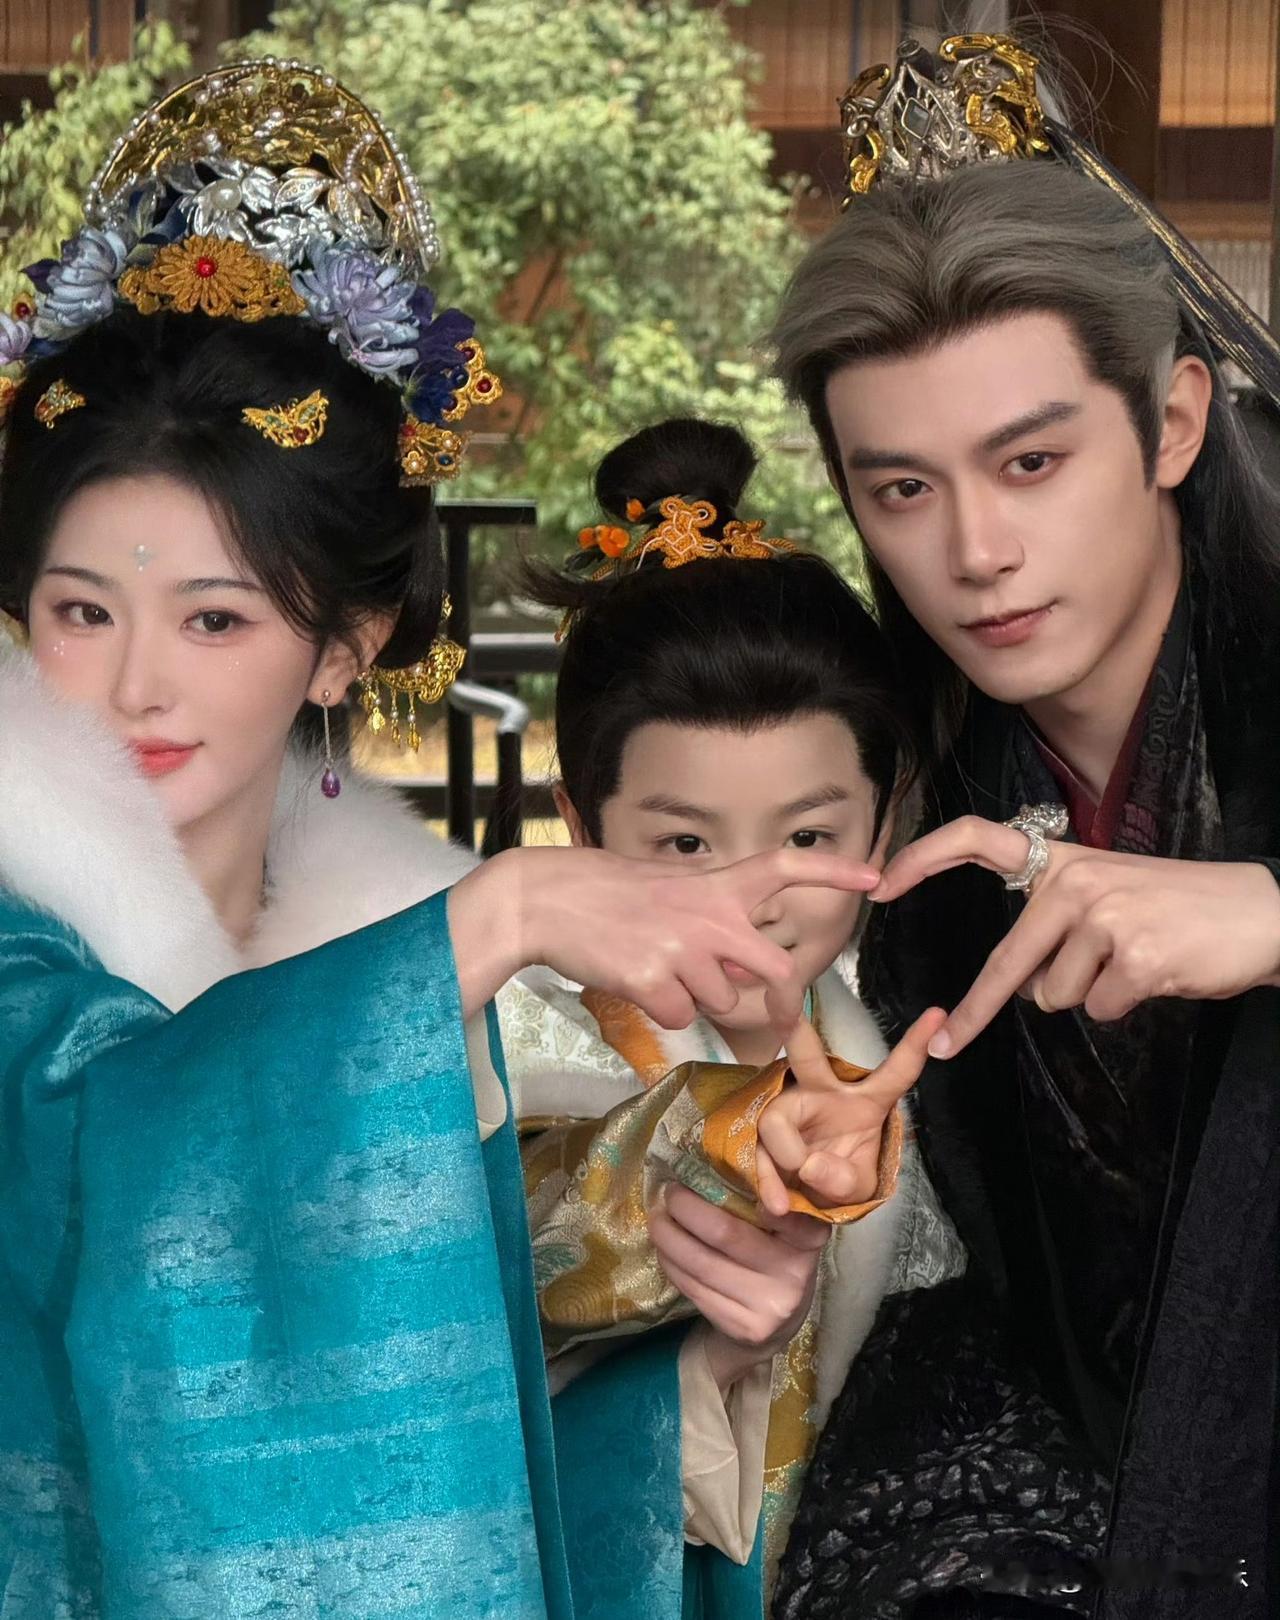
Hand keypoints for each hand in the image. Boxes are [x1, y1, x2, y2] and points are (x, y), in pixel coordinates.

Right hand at [449, 844, 878, 1026]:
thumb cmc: (603, 891)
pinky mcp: (655, 983)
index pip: (786, 867)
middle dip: (781, 1000)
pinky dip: (659, 1010)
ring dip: (696, 998)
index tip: (875, 875)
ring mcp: (684, 950)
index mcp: (715, 884)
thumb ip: (710, 917)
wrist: (545, 900)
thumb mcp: (668, 888)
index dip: (833, 870)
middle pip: (776, 970)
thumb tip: (738, 962)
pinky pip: (678, 1017)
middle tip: (781, 1017)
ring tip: (655, 966)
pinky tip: (632, 980)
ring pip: (721, 1001)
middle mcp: (710, 915)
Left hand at [647, 1182, 827, 1365]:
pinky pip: (694, 1289)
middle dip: (687, 1209)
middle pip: (726, 1233)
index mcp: (808, 1238)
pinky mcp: (742, 1328)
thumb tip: (712, 1158)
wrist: (775, 1327)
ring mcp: (768, 1306)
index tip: (708, 1171)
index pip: (781, 1209)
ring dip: (669, 1237)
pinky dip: (671, 1264)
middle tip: (669, 1192)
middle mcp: (793, 1273)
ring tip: (657, 1218)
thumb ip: (766, 1198)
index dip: (750, 1190)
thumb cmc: (774, 1258)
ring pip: (702, 1264)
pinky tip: (664, 1249)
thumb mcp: (785, 1228)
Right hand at [755, 1009, 942, 1214]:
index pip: (895, 1072)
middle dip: (794, 1028)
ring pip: (776, 1119)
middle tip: (782, 1009)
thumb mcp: (858, 1188)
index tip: (937, 1014)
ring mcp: (787, 1109)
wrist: (807, 1202)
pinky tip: (778, 1203)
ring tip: (793, 1197)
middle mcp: (823, 1093)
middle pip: (807, 1056)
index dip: (915, 1045)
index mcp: (864, 1101)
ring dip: (786, 1157)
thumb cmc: (839, 1179)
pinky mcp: (759, 1132)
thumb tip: (808, 1164)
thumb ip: (844, 1179)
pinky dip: (767, 1181)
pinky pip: (757, 1149)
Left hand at [871, 816, 1279, 1056]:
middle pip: (1006, 963)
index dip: (926, 856)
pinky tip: (1157, 975)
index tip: (882, 882)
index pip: (979, 838)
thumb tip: (1015, 986)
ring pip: (1055, 996)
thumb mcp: (1110, 897)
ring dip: (1088, 994)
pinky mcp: (1136, 959)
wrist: (1263, 914)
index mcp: (1065, 860)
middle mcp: (1076, 883)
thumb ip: (1054, 927)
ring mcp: (1105, 920)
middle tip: (943, 1043)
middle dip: (973, 1012)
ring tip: (1136, 962)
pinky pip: (1099, 1009)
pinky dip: (1124, 1006)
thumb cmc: (1182, 909)